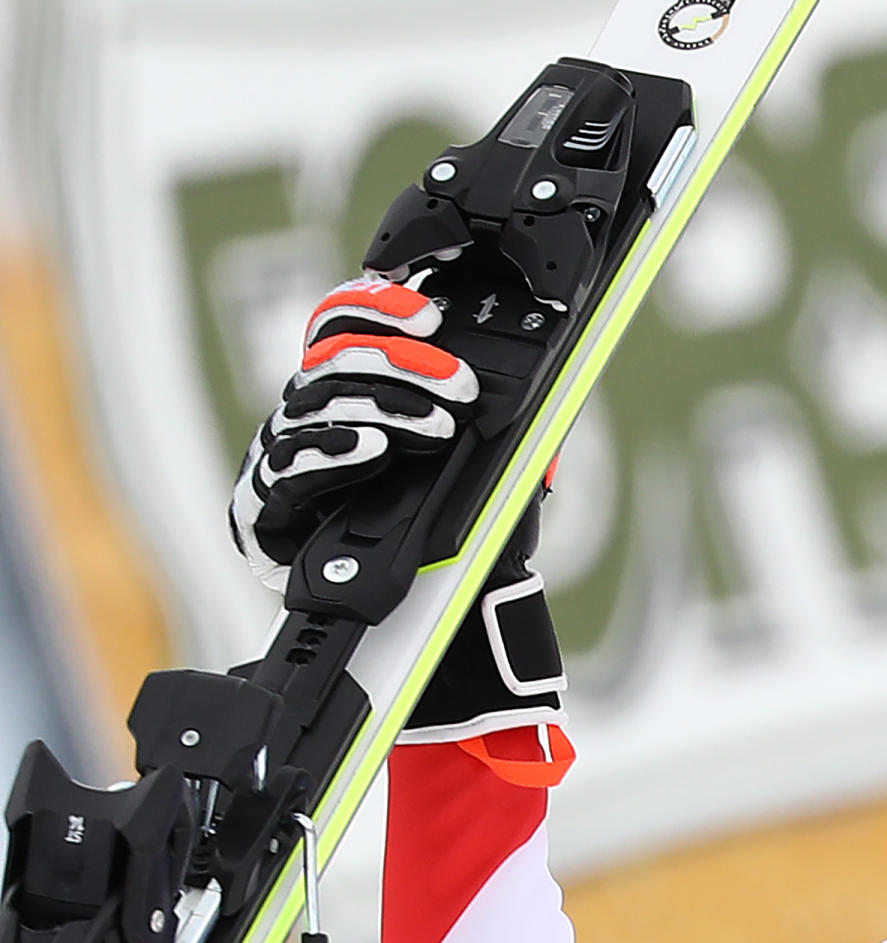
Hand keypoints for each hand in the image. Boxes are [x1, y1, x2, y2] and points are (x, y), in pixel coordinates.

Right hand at [228, 276, 477, 591]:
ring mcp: (280, 455)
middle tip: (460, 387)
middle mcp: (306, 415)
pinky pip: (291, 467)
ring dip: (384, 410)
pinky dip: (334, 453)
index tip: (426, 318)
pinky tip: (370, 448)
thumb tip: (536, 407)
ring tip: (436, 427)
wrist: (359, 604)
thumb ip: (484, 439)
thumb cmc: (410, 536)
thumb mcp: (462, 477)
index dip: (377, 309)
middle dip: (404, 365)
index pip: (343, 325)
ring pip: (317, 407)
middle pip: (336, 360)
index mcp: (343, 394)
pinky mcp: (264, 504)